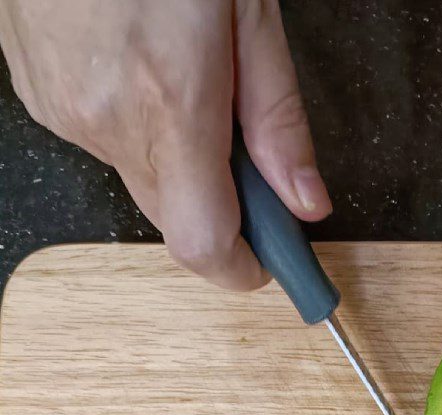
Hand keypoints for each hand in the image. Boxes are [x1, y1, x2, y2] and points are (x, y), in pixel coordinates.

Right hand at [0, 0, 331, 289]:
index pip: (205, 242)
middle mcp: (108, 120)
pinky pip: (109, 148)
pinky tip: (147, 75)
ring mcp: (66, 112)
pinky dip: (142, 134)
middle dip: (224, 212)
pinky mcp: (43, 99)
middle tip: (250, 166)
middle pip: (180, 222)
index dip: (243, 268)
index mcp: (172, 101)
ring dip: (181, 166)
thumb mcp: (251, 15)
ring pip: (145, 186)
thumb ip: (279, 121)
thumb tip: (305, 202)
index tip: (272, 263)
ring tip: (191, 89)